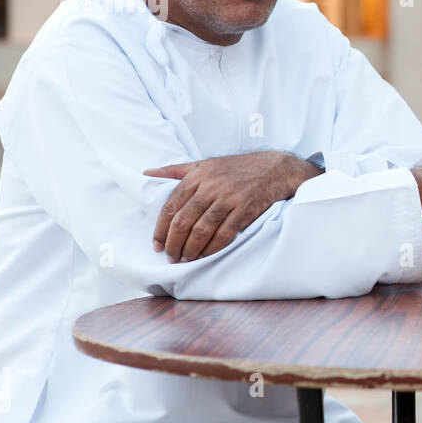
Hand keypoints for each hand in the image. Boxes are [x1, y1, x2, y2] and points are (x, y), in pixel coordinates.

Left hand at [145, 151, 320, 262]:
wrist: (275, 168)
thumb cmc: (236, 168)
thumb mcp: (204, 163)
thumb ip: (175, 170)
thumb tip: (147, 173)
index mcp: (197, 176)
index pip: (171, 206)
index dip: (161, 228)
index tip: (157, 245)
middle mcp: (210, 186)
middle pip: (183, 220)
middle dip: (173, 243)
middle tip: (170, 256)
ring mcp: (228, 198)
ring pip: (201, 229)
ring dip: (190, 249)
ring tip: (185, 259)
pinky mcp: (245, 209)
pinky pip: (224, 234)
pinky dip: (212, 248)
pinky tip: (205, 255)